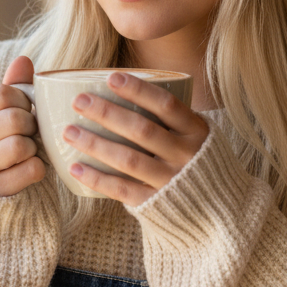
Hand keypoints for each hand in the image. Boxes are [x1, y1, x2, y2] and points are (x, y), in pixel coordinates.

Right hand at [0, 55, 46, 195]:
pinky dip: (38, 168)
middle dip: (30, 124)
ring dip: (34, 147)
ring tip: (28, 150)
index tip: (24, 110)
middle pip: (13, 119)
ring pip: (20, 146)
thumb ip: (12, 86)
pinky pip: (31, 171)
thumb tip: (23, 59)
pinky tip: (29, 168)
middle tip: (29, 132)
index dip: (22, 99)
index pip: (1, 93)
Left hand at [63, 72, 209, 206]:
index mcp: (196, 132)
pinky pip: (121, 189)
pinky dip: (96, 178)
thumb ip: (171, 118)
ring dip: (95, 144)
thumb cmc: (196, 161)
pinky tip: (74, 167)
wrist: (218, 209)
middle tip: (79, 101)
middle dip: (107, 113)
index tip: (111, 77)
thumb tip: (122, 88)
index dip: (138, 90)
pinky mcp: (155, 204)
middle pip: (142, 130)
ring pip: (128, 159)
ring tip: (69, 131)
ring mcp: (170, 181)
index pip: (166, 105)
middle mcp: (185, 156)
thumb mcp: (195, 135)